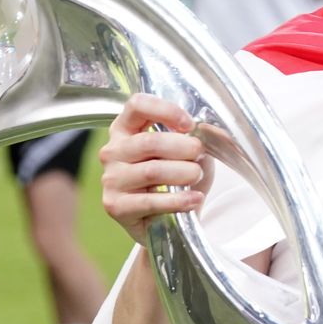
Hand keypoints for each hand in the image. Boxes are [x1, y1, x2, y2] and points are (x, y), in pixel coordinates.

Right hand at [100, 94, 212, 244]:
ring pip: (152, 171)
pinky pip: (151, 201)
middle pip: (149, 142)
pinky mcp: (115, 206)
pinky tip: (194, 198)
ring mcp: (111, 179)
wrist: (168, 218)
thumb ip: (195, 137)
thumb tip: (211, 131)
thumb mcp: (188, 152)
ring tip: (197, 175)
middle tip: (199, 153)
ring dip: (184, 173)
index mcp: (125, 129)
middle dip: (183, 147)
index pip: (137, 105)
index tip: (190, 125)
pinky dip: (178, 200)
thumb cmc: (175, 178)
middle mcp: (113, 151)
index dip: (166, 111)